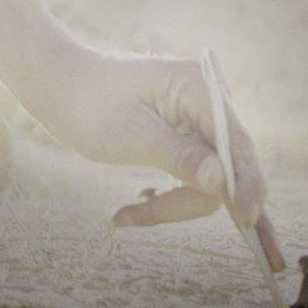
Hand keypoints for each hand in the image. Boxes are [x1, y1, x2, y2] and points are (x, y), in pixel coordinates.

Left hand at [24, 48, 280, 264]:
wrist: (59, 85)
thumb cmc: (90, 104)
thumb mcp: (133, 135)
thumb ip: (181, 158)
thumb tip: (224, 182)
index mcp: (200, 88)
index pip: (239, 146)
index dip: (248, 186)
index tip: (247, 222)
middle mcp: (207, 102)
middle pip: (225, 170)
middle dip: (187, 200)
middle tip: (136, 214)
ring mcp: (197, 119)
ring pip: (208, 181)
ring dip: (172, 203)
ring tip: (123, 213)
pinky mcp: (185, 136)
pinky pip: (194, 176)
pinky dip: (171, 195)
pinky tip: (139, 200)